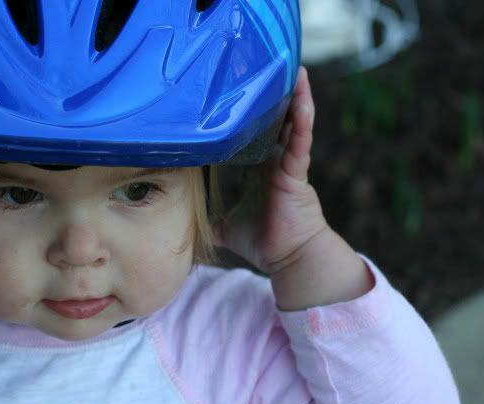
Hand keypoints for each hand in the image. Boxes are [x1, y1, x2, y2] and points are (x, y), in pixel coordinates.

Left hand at [215, 66, 330, 274]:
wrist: (288, 258)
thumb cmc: (263, 241)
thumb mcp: (226, 226)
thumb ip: (207, 217)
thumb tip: (180, 220)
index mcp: (260, 168)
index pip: (253, 133)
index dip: (248, 113)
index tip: (238, 90)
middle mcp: (275, 161)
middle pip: (274, 120)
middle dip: (272, 95)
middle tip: (265, 66)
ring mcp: (288, 165)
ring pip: (292, 123)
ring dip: (294, 96)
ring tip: (293, 68)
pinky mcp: (296, 173)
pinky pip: (301, 142)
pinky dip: (302, 120)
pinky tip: (301, 99)